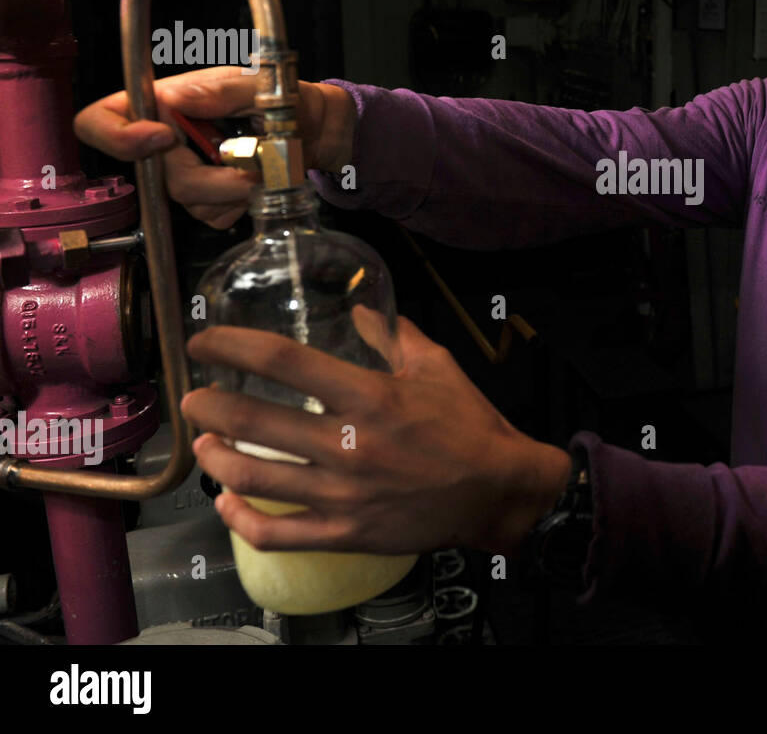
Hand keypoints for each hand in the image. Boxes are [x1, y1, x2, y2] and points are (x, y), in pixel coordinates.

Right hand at [73, 66, 356, 229]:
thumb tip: (174, 99)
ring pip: (187, 200)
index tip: (164, 138)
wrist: (316, 128)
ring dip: (233, 191)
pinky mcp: (208, 199)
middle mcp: (166, 140)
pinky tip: (259, 181)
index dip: (118, 136)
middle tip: (251, 167)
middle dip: (208, 178)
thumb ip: (218, 91)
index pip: (99, 120)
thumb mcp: (258, 84)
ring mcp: (184, 172)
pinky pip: (212, 215)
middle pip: (154, 175)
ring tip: (265, 167)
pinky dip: (241, 202)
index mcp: (163, 102)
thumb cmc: (283, 97)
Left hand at [180, 313, 571, 555]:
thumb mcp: (437, 366)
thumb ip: (393, 336)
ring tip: (204, 443)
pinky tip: (227, 502)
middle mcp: (349, 443)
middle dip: (208, 405)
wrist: (498, 491)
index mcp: (370, 395)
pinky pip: (276, 532)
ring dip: (214, 457)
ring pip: (253, 476)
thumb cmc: (470, 426)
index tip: (204, 343)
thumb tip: (360, 310)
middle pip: (253, 419)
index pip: (284, 361)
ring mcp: (343, 493)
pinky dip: (240, 519)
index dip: (232, 345)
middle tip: (192, 398)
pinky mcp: (345, 532)